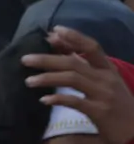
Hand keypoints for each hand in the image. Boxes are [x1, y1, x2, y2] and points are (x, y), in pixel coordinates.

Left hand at [23, 26, 133, 143]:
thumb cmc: (119, 107)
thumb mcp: (106, 84)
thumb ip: (87, 67)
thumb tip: (66, 50)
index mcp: (109, 70)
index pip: (92, 47)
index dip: (74, 37)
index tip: (54, 31)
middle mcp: (107, 79)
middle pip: (74, 63)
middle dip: (47, 59)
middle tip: (25, 59)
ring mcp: (104, 95)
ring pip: (72, 79)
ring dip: (48, 78)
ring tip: (28, 81)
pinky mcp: (100, 112)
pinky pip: (75, 102)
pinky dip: (58, 99)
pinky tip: (44, 99)